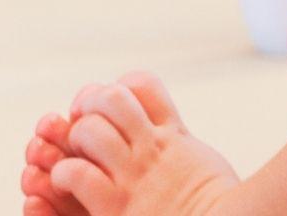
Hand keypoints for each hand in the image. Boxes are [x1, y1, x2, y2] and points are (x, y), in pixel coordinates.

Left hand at [22, 73, 237, 215]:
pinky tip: (68, 184)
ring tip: (75, 155)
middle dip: (89, 107)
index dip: (120, 87)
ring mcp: (134, 174)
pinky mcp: (117, 204)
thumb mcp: (203, 163)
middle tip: (84, 126)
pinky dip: (65, 175)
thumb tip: (178, 138)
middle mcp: (152, 148)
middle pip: (112, 97)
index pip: (143, 84)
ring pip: (90, 129)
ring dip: (75, 139)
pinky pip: (77, 173)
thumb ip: (183, 146)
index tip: (115, 107)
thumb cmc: (221, 208)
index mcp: (174, 136)